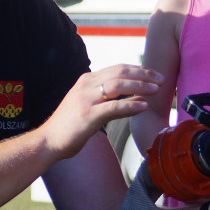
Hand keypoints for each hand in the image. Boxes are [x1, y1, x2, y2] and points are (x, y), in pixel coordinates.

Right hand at [40, 64, 162, 159]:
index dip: (139, 69)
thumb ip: (109, 99)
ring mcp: (86, 99)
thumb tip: (136, 97)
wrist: (49, 141)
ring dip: (140, 86)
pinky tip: (143, 106)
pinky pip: (113, 107)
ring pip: (118, 86)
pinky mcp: (87, 115)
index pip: (117, 68)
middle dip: (144, 74)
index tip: (154, 74)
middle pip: (120, 72)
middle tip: (161, 79)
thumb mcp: (89, 105)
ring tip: (156, 90)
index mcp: (87, 80)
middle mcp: (86, 85)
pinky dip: (130, 105)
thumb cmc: (70, 126)